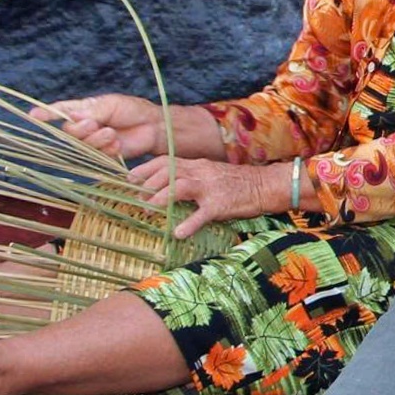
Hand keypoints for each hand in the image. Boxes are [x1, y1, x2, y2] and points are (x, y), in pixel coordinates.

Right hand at [30, 94, 165, 157]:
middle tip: (97, 124)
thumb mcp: (110, 105)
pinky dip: (107, 149)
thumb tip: (70, 117)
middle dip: (81, 129)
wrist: (152, 127)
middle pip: (68, 131)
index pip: (60, 111)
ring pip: (82, 144)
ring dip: (97, 139)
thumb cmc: (132, 110)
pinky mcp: (102, 154)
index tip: (32, 114)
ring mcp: (92, 141)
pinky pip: (96, 155)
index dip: (46, 113)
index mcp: (83, 110)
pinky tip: (117, 144)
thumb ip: (91, 112)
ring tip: (112, 133)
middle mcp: (84, 126)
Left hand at [129, 156, 280, 239]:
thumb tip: (167, 189)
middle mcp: (201, 172)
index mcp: (198, 165)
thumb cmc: (237, 183)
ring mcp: (210, 188)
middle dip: (149, 183)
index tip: (130, 178)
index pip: (167, 161)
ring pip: (181, 186)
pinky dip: (189, 224)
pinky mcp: (221, 204)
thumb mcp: (210, 175)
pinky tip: (178, 233)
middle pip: (169, 171)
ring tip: (148, 209)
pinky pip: (202, 214)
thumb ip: (190, 179)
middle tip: (136, 197)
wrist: (265, 185)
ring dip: (162, 197)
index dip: (146, 168)